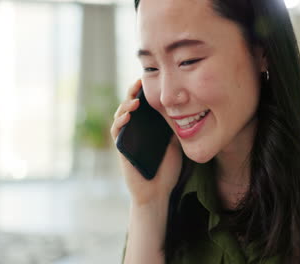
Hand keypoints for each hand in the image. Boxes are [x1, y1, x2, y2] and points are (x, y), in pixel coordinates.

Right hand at [111, 79, 182, 205]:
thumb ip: (174, 128)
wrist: (158, 192)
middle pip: (130, 105)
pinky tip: (128, 116)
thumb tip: (181, 110)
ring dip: (126, 106)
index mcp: (147, 127)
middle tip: (139, 82)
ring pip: (120, 115)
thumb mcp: (175, 143)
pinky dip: (120, 122)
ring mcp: (126, 138)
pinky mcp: (121, 148)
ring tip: (135, 100)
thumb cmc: (166, 169)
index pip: (143, 104)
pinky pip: (117, 132)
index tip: (151, 79)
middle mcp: (135, 129)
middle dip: (133, 92)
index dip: (144, 91)